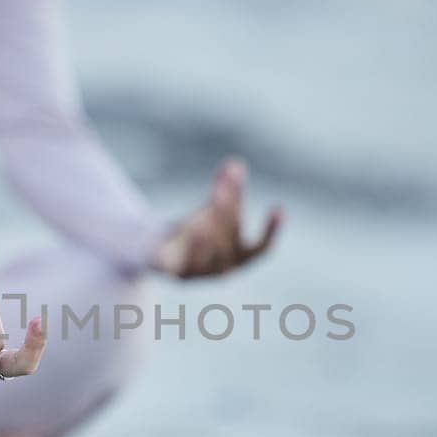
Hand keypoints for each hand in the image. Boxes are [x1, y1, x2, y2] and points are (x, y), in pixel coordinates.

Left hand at [151, 159, 281, 278]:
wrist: (157, 253)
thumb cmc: (195, 231)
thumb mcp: (213, 210)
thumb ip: (227, 191)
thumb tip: (236, 164)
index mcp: (238, 258)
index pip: (260, 250)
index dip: (271, 231)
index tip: (279, 209)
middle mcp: (220, 269)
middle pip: (227, 242)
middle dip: (226, 213)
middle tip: (221, 190)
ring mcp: (196, 272)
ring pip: (205, 254)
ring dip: (207, 233)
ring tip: (208, 210)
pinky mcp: (170, 269)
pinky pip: (178, 260)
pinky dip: (183, 246)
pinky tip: (188, 228)